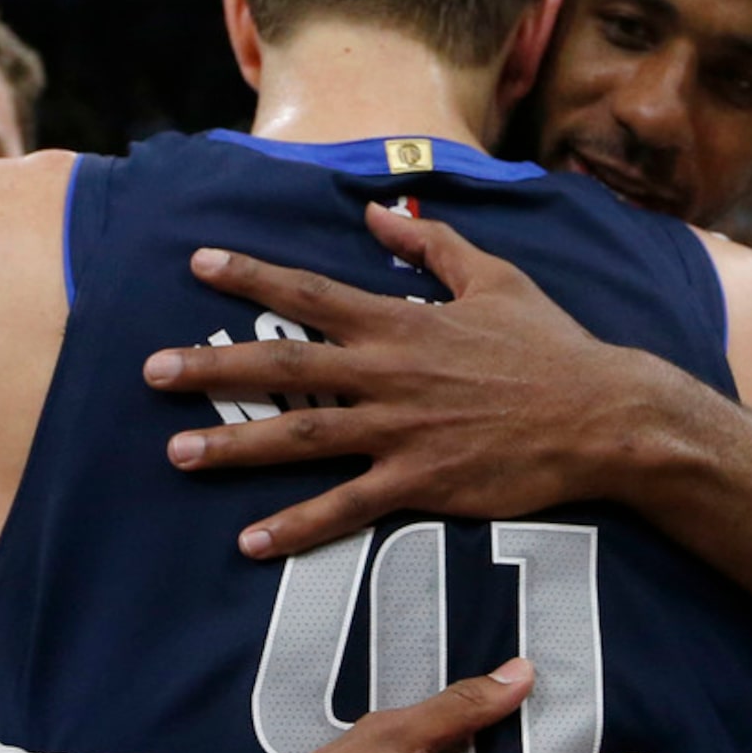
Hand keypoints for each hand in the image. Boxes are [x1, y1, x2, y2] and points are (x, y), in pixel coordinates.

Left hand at [143, 202, 647, 557]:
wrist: (602, 414)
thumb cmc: (551, 346)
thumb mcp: (494, 278)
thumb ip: (430, 244)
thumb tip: (378, 211)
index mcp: (402, 321)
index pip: (310, 291)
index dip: (250, 274)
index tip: (196, 263)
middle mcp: (389, 373)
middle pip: (284, 367)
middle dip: (212, 367)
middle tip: (149, 372)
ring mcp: (401, 431)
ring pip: (301, 438)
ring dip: (236, 445)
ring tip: (178, 453)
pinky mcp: (421, 483)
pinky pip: (347, 508)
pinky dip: (298, 527)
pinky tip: (252, 542)